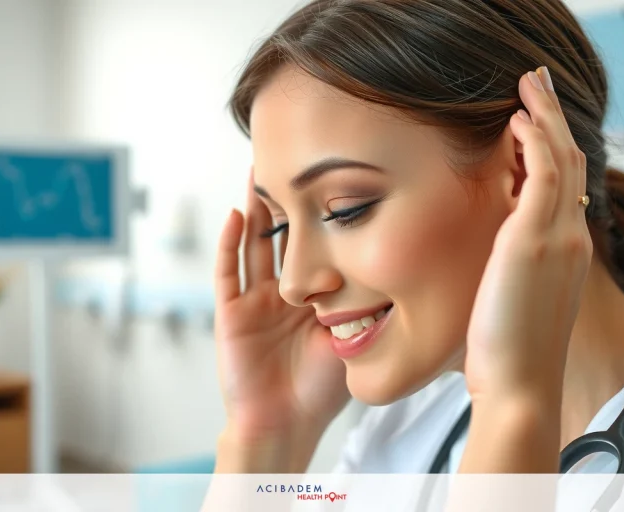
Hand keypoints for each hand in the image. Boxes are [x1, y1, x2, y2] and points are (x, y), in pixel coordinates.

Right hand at [213, 171, 349, 444]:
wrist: (286, 425)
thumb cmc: (321, 390)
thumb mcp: (351, 337)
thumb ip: (362, 304)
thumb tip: (395, 263)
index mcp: (311, 297)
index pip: (316, 246)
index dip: (321, 216)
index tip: (335, 180)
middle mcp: (281, 292)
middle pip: (283, 236)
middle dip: (286, 200)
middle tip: (292, 159)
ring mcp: (254, 300)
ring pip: (254, 245)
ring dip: (256, 209)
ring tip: (259, 171)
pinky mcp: (231, 313)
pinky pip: (227, 273)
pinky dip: (229, 244)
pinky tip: (236, 215)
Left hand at [464, 68, 592, 404]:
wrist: (518, 386)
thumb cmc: (507, 351)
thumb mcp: (514, 302)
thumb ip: (512, 270)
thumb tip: (491, 257)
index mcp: (565, 252)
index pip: (563, 185)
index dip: (551, 148)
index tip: (532, 123)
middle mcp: (570, 238)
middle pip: (569, 161)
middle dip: (553, 119)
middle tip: (536, 87)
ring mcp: (557, 236)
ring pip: (560, 158)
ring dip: (544, 117)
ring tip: (528, 86)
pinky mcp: (533, 238)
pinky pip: (541, 172)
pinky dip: (533, 141)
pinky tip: (517, 120)